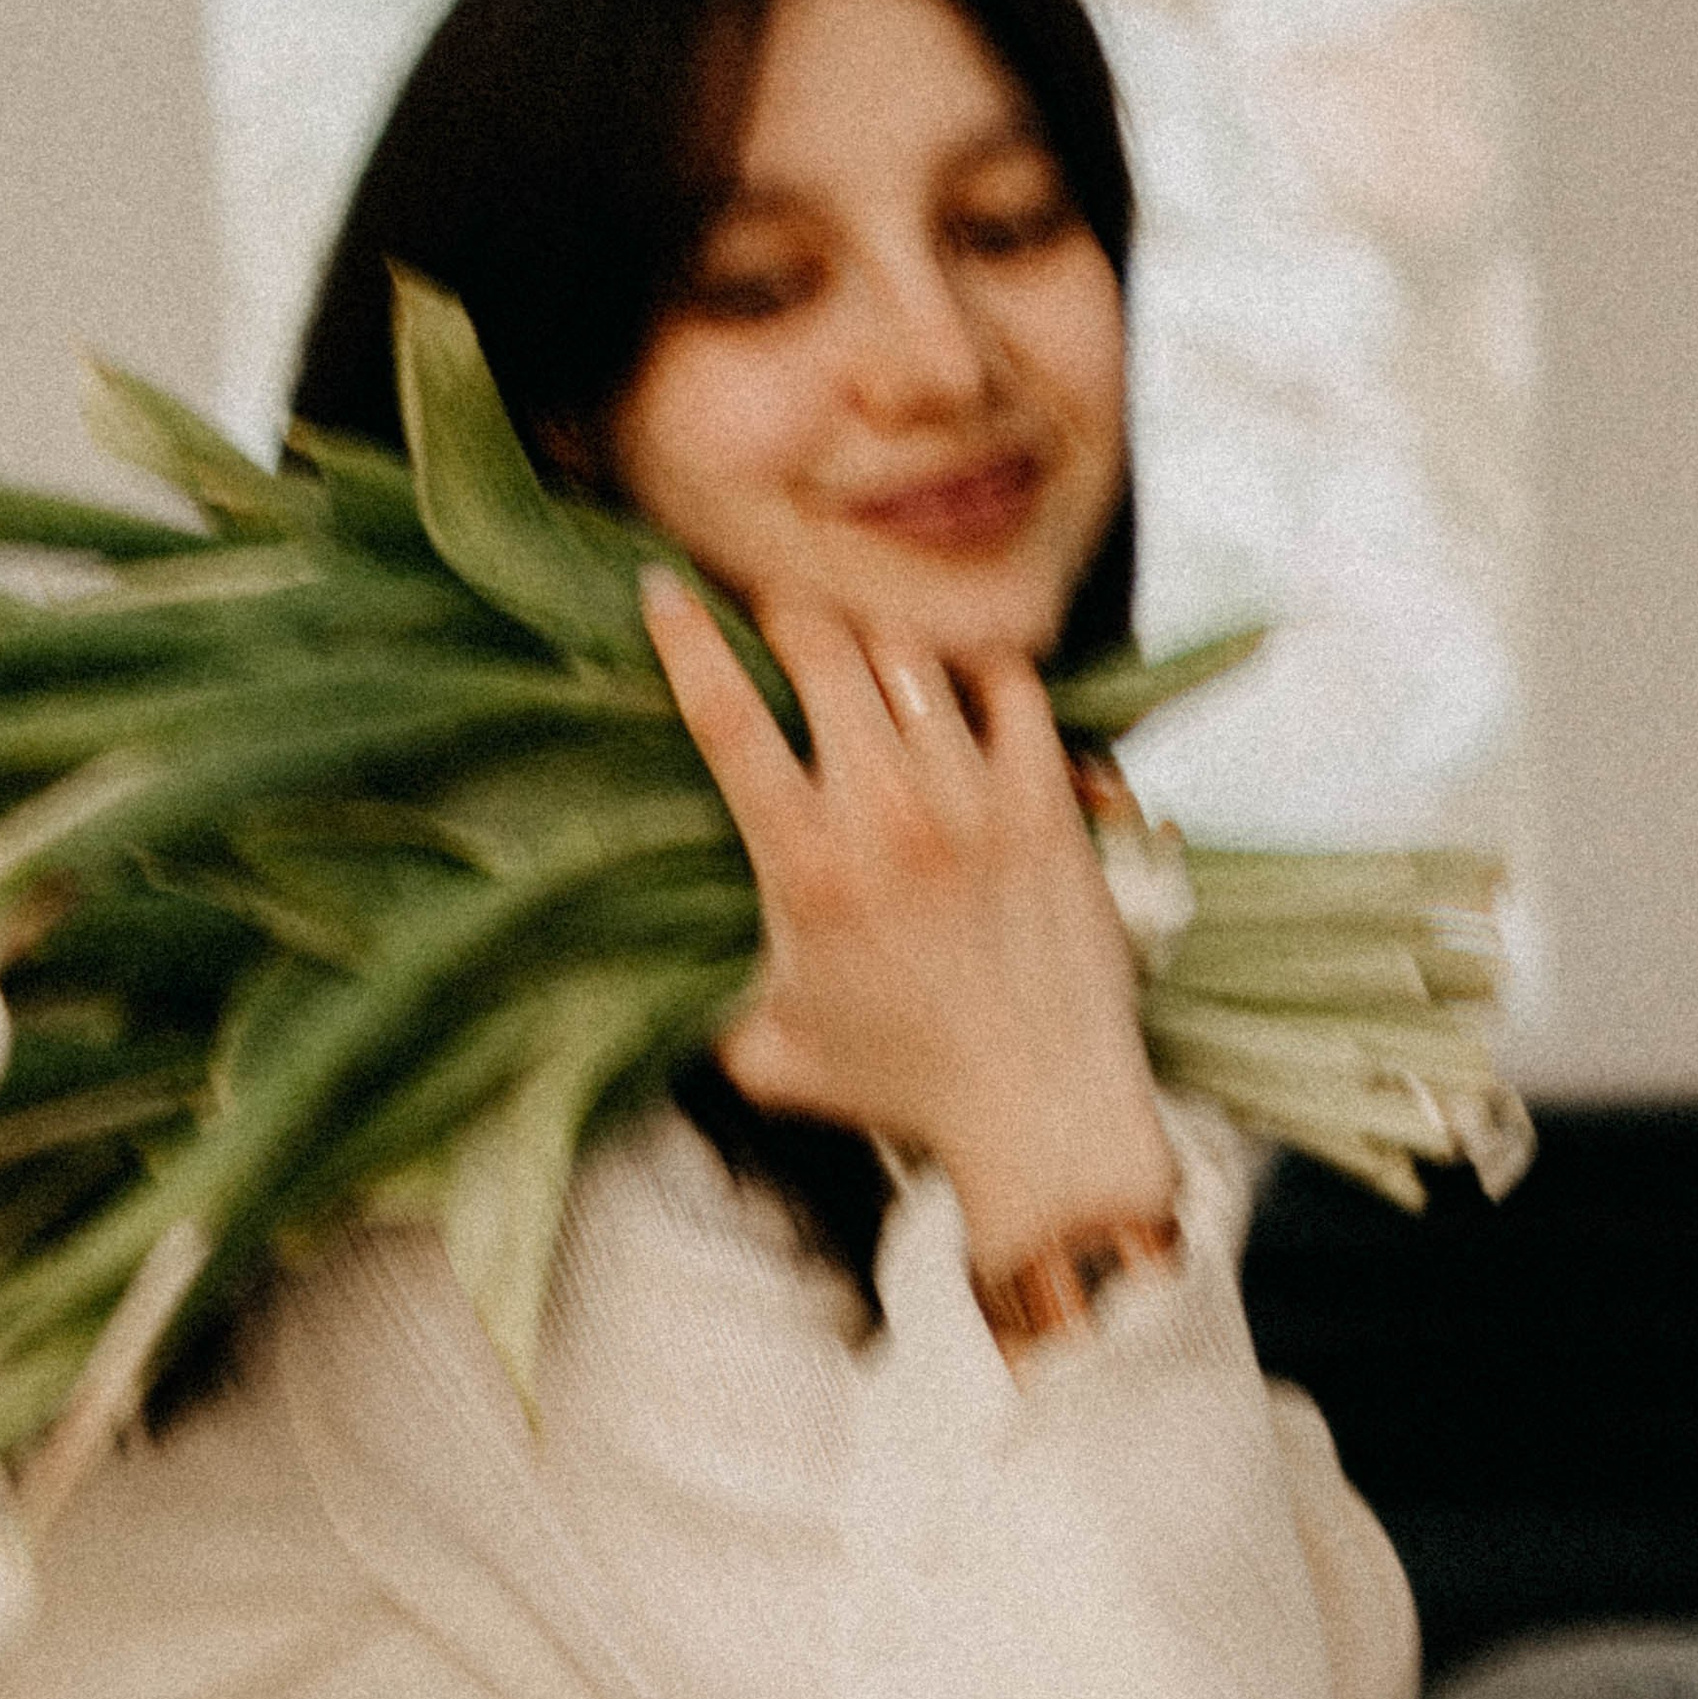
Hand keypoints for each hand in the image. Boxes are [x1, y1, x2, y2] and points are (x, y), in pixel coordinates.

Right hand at [641, 569, 1175, 1268]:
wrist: (1040, 1108)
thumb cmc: (900, 1088)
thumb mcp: (767, 1056)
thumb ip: (702, 1004)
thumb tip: (650, 968)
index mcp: (806, 869)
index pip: (727, 719)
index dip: (686, 640)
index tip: (663, 590)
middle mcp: (887, 817)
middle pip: (822, 652)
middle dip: (787, 616)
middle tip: (778, 617)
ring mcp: (976, 801)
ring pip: (911, 657)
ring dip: (876, 642)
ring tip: (866, 653)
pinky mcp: (1048, 802)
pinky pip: (1011, 685)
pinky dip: (979, 670)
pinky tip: (962, 684)